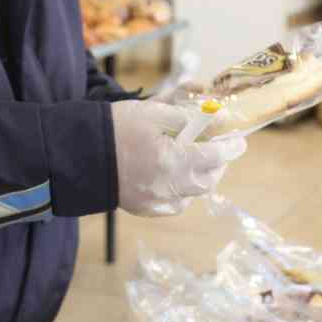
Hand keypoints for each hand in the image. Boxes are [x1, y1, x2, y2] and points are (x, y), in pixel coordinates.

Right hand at [110, 102, 247, 216]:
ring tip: (197, 161)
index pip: (217, 156)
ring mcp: (157, 202)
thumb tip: (218, 119)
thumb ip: (190, 117)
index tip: (240, 140)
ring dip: (202, 177)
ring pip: (194, 194)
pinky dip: (183, 191)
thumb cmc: (118, 128)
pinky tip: (177, 177)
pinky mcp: (146, 209)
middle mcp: (169, 187)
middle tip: (218, 149)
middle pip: (209, 180)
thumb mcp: (156, 112)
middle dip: (218, 164)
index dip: (232, 147)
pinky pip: (176, 204)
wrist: (81, 154)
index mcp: (174, 161)